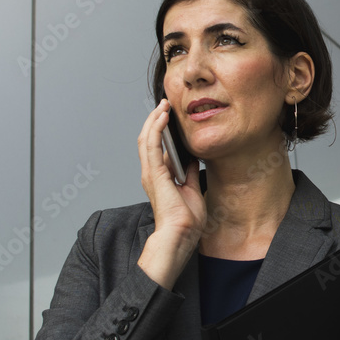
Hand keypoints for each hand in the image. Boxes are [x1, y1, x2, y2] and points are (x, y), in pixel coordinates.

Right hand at [136, 100, 205, 288]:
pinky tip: (162, 116)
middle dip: (155, 120)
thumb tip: (193, 159)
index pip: (156, 148)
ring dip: (154, 119)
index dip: (161, 131)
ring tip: (163, 105)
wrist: (181, 234)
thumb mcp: (191, 189)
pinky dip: (155, 128)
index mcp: (159, 178)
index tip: (170, 117)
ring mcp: (151, 173)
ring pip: (146, 138)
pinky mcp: (154, 173)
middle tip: (164, 105)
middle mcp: (151, 173)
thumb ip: (189, 173)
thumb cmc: (186, 220)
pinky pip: (151, 144)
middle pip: (148, 140)